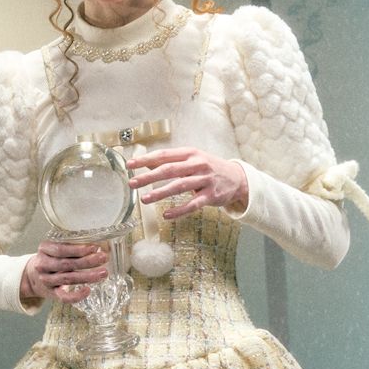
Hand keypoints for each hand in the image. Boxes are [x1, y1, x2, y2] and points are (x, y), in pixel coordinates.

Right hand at [20, 241, 107, 303]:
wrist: (33, 276)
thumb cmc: (51, 259)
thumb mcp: (55, 248)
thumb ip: (71, 245)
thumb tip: (98, 244)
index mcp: (44, 249)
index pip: (61, 249)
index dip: (78, 249)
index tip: (94, 247)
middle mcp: (43, 265)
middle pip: (67, 264)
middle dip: (87, 261)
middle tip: (103, 258)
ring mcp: (46, 280)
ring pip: (69, 278)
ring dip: (88, 276)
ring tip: (103, 273)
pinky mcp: (51, 293)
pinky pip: (64, 297)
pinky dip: (77, 295)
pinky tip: (88, 290)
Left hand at [126, 147, 248, 219]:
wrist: (237, 178)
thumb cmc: (209, 168)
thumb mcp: (192, 159)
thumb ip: (171, 161)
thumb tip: (146, 163)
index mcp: (190, 153)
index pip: (164, 155)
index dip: (146, 159)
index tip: (130, 164)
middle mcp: (198, 164)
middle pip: (169, 170)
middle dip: (148, 177)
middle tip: (132, 183)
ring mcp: (205, 180)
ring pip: (179, 186)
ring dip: (160, 193)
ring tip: (144, 199)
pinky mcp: (211, 196)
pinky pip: (193, 204)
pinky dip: (179, 210)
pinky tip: (166, 215)